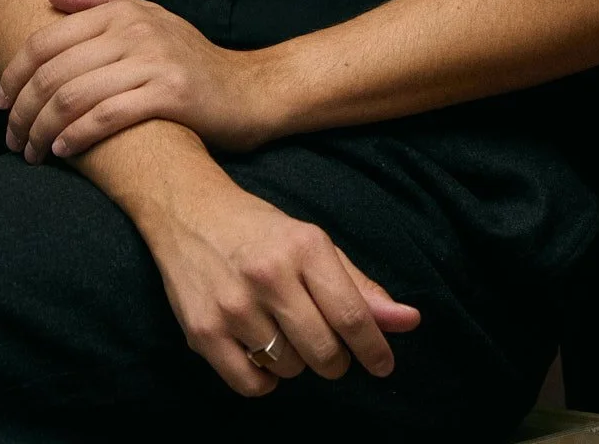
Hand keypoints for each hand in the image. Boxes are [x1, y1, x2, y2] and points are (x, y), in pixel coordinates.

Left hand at [0, 0, 266, 161]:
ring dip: (41, 130)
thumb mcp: (150, 18)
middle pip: (53, 72)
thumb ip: (103, 0)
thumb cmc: (190, 59)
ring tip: (32, 151)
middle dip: (21, 111)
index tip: (0, 101)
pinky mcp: (170, 94)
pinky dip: (76, 136)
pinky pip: (107, 116)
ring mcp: (153, 61)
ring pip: (74, 97)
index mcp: (122, 12)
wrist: (249, 90)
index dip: (13, 73)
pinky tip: (63, 150)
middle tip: (11, 138)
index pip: (46, 40)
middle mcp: (135, 31)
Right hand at [138, 162, 419, 398]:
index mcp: (305, 247)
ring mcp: (234, 305)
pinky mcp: (203, 331)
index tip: (383, 365)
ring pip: (289, 368)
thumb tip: (408, 321)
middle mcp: (269, 275)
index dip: (374, 348)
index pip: (351, 315)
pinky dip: (264, 381)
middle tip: (329, 348)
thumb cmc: (261, 230)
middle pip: (324, 351)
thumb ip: (360, 285)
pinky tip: (262, 353)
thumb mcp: (313, 243)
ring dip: (296, 362)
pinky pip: (251, 384)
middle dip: (336, 361)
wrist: (189, 212)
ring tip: (283, 333)